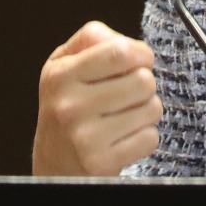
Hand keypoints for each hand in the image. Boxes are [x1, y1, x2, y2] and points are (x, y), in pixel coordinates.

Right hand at [32, 21, 162, 175]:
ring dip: (146, 111)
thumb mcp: (64, 65)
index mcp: (60, 76)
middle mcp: (69, 106)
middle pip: (144, 81)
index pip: (121, 51)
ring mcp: (84, 137)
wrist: (53, 166)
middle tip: (127, 95)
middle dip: (144, 85)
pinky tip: (122, 138)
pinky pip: (150, 138)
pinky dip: (144, 137)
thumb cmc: (66, 107)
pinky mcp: (101, 163)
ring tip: (124, 116)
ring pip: (152, 108)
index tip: (139, 62)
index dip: (141, 54)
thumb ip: (92, 39)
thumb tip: (122, 40)